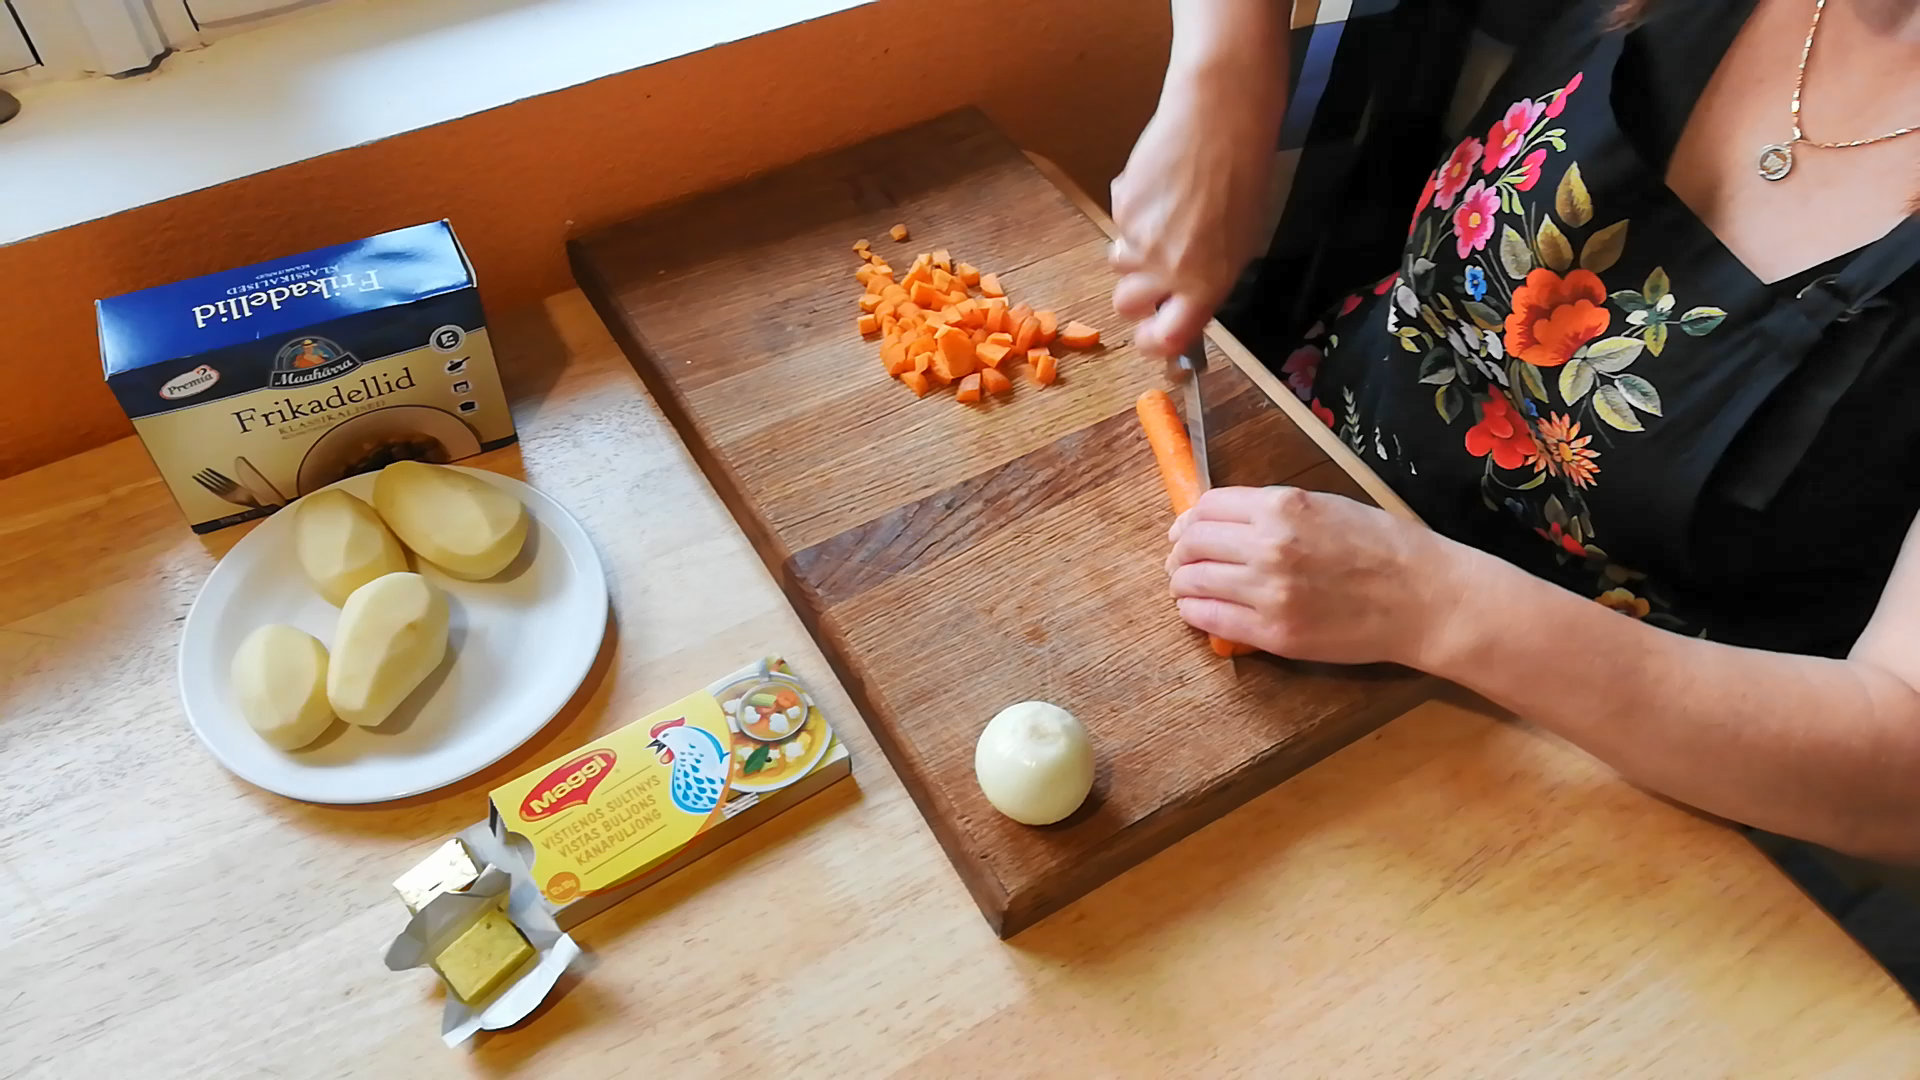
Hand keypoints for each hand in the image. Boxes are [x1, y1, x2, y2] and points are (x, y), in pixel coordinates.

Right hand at [1110, 72, 1280, 359]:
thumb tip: (1184, 300)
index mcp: (1205, 283)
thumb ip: (1209, 279)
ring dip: (1134, 249)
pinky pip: (1120, 221)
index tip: (1152, 336)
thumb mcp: (1241, 241)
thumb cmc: (1245, 176)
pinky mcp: (1121, 204)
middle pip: (1125, 304)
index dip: (1153, 343)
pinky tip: (1161, 185)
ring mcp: (1138, 237)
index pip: (1166, 338)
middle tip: (1152, 273)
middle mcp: (1166, 269)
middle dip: (1135, 294)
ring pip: (1119, 260)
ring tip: (1163, 216)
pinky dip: (1135, 211)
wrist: (1220, 117)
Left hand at [1165, 486, 1463, 665]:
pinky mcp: (1274, 633)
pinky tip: (1202, 611)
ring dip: (1183, 584)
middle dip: (1181, 553)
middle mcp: (1268, 545)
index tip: (1185, 531)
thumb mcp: (1325, 506)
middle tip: (1182, 563)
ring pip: (1192, 582)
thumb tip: (1220, 521)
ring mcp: (1268, 592)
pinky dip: (1196, 613)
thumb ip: (1272, 511)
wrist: (1425, 598)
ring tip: (1188, 588)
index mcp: (1281, 506)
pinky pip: (1210, 620)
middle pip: (1192, 544)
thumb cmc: (1383, 547)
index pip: (1206, 507)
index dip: (1189, 520)